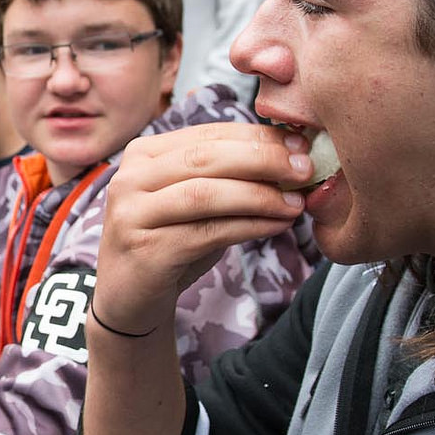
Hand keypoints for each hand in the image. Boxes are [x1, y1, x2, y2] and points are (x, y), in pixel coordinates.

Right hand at [94, 123, 307, 334]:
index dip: (257, 137)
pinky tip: (276, 225)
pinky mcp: (146, 250)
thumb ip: (227, 177)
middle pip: (206, 158)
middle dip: (263, 160)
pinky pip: (208, 232)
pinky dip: (249, 226)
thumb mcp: (193, 201)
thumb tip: (290, 156)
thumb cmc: (170, 243)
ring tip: (296, 203)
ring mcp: (133, 214)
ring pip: (206, 194)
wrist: (129, 299)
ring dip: (260, 196)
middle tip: (305, 169)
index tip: (299, 143)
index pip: (208, 135)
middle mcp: (130, 178)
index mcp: (143, 154)